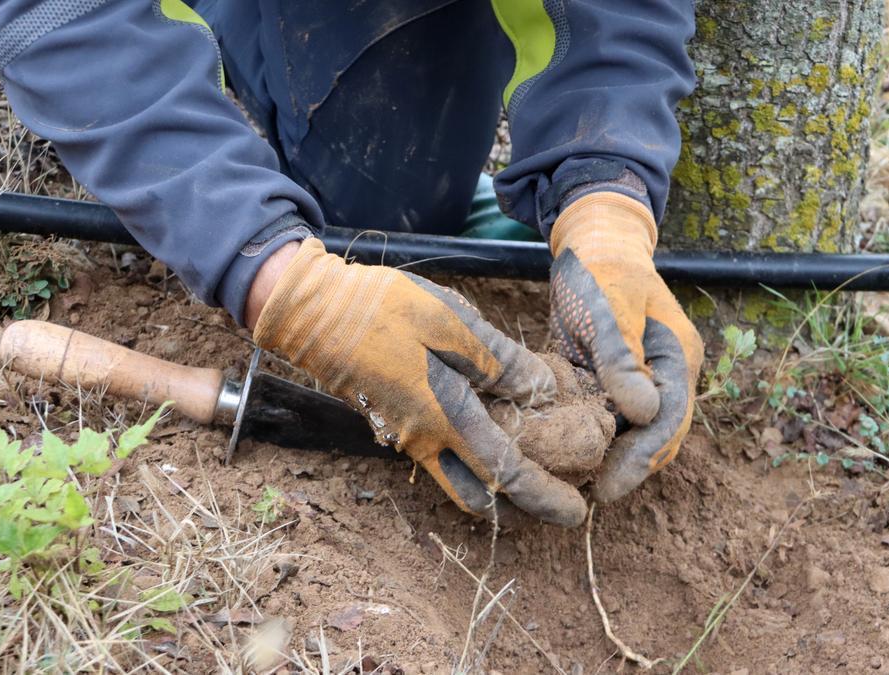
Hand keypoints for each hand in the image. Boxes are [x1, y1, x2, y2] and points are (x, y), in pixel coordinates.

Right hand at [253, 238, 587, 526]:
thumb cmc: (383, 311)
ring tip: (529, 459)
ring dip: (492, 480)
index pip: (505, 474)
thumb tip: (541, 391)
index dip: (544, 496)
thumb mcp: (451, 322)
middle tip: (552, 492)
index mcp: (445, 418)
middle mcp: (423, 440)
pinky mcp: (392, 420)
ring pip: (455, 478)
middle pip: (476, 496)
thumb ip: (499, 360)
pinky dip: (469, 454)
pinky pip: (438, 454)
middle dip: (517, 504)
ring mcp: (403, 434)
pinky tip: (489, 424)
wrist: (312, 312)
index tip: (576, 512)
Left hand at [549, 192, 703, 502]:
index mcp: (678, 358)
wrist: (591, 241)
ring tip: (575, 486)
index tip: (609, 488)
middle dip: (629, 468)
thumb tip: (643, 413)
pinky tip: (563, 456)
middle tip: (590, 497)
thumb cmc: (601, 268)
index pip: (668, 421)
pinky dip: (591, 437)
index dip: (641, 459)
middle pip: (657, 436)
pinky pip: (607, 418)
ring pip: (632, 433)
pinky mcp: (613, 380)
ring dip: (609, 457)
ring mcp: (642, 380)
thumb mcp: (609, 306)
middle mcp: (666, 375)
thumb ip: (623, 357)